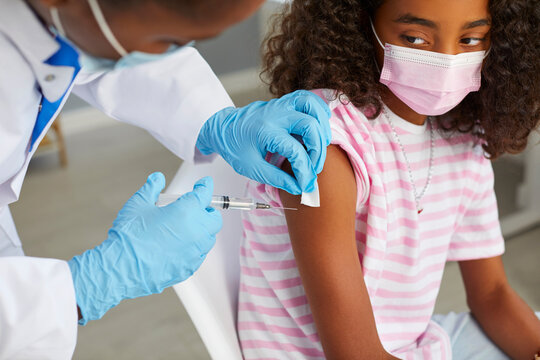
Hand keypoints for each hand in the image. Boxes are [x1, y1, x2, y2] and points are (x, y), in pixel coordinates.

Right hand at [68, 173, 221, 323]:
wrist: (121, 268)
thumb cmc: (129, 236)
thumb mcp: (138, 204)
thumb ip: (151, 188)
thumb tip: (158, 178)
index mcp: (186, 211)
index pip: (204, 194)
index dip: (204, 186)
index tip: (202, 185)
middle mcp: (196, 231)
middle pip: (214, 218)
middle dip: (206, 211)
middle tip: (193, 209)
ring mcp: (195, 251)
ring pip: (209, 238)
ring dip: (201, 230)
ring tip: (183, 228)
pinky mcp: (189, 267)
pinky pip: (199, 255)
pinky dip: (193, 248)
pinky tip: (177, 246)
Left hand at [196, 90, 330, 194]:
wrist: (223, 127)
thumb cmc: (235, 147)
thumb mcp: (252, 168)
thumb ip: (277, 178)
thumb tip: (299, 187)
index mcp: (265, 131)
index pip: (295, 151)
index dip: (305, 171)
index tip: (305, 184)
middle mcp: (275, 114)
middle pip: (309, 125)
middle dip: (317, 150)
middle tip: (314, 167)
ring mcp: (281, 105)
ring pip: (311, 105)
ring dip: (321, 125)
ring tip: (320, 145)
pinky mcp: (285, 102)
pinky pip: (308, 99)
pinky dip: (318, 111)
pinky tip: (318, 127)